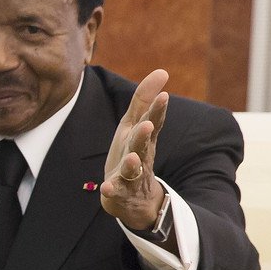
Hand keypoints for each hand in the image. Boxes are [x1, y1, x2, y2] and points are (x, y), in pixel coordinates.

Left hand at [102, 68, 170, 232]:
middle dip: (144, 135)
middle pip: (143, 145)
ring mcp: (131, 176)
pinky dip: (112, 190)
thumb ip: (144, 100)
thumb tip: (162, 71)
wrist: (134, 197)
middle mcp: (140, 156)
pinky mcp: (119, 193)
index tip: (164, 96)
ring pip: (133, 170)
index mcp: (143, 139)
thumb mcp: (135, 125)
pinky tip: (106, 187)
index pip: (153, 123)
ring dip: (132, 164)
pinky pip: (116, 192)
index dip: (157, 110)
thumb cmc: (133, 153)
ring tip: (131, 158)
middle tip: (147, 125)